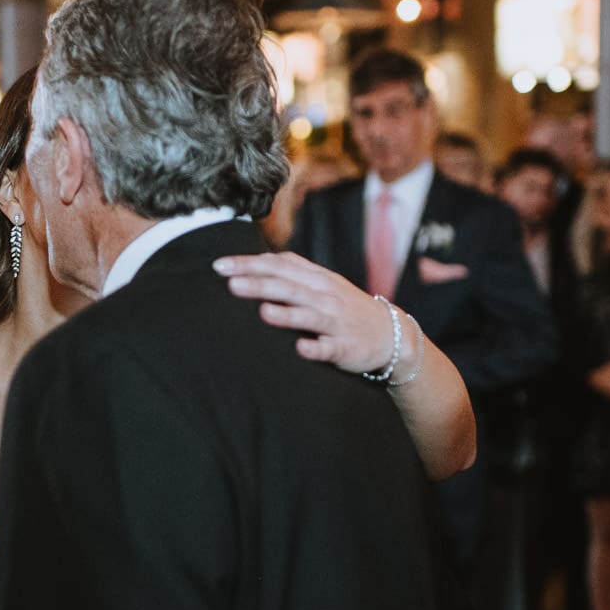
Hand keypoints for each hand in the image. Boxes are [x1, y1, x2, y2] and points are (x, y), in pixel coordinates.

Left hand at [213, 252, 394, 371]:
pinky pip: (330, 348)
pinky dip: (316, 348)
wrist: (390, 334)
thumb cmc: (345, 307)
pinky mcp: (346, 348)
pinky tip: (301, 349)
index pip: (279, 265)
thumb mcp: (323, 283)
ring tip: (263, 310)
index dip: (250, 264)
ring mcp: (336, 322)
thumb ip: (292, 271)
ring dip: (286, 314)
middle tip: (230, 284)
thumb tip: (256, 260)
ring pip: (309, 316)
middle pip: (289, 287)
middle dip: (259, 284)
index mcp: (316, 279)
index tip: (219, 266)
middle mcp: (325, 297)